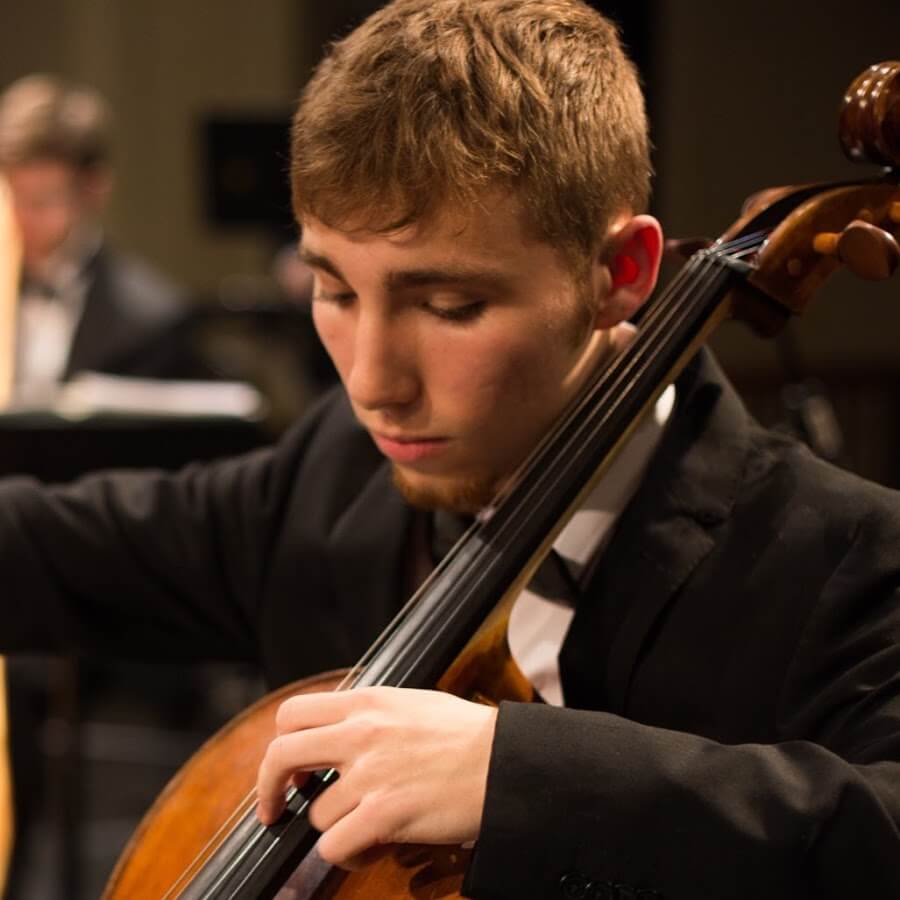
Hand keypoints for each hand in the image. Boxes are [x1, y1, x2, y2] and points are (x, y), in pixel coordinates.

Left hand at [255, 686, 497, 868]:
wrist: (505, 763)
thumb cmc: (469, 736)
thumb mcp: (415, 704)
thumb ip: (374, 713)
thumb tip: (343, 730)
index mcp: (369, 702)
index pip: (294, 712)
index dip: (281, 742)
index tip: (288, 767)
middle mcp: (362, 733)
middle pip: (281, 755)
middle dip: (269, 789)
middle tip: (274, 809)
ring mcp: (370, 774)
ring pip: (316, 813)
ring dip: (335, 828)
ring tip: (364, 830)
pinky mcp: (384, 813)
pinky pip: (334, 845)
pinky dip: (347, 854)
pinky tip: (369, 847)